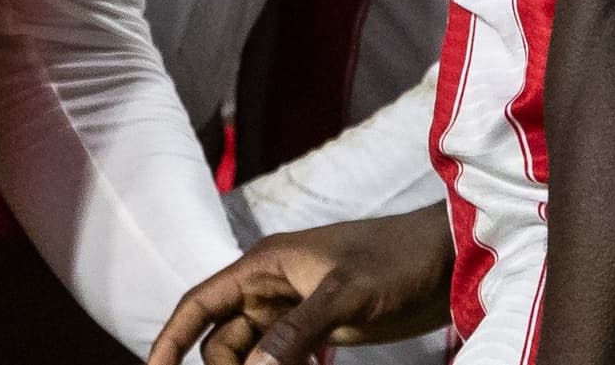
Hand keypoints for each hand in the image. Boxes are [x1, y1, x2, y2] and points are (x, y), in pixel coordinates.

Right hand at [146, 213, 457, 364]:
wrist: (444, 260)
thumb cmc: (395, 261)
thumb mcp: (344, 295)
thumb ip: (295, 332)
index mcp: (264, 265)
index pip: (199, 302)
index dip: (170, 338)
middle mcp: (271, 285)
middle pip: (221, 336)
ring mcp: (294, 308)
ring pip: (251, 349)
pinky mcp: (320, 327)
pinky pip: (281, 356)